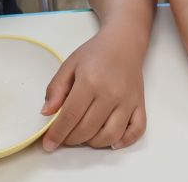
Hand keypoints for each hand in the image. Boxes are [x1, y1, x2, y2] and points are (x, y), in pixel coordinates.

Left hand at [39, 27, 146, 150]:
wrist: (123, 42)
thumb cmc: (96, 53)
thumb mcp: (69, 65)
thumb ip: (56, 89)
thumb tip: (47, 113)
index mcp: (90, 81)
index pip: (70, 116)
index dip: (57, 134)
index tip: (49, 144)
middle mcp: (111, 93)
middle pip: (88, 129)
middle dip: (72, 139)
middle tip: (65, 136)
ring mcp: (128, 100)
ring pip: (111, 135)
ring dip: (94, 143)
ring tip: (85, 135)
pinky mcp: (140, 104)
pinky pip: (137, 130)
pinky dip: (124, 141)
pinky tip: (112, 141)